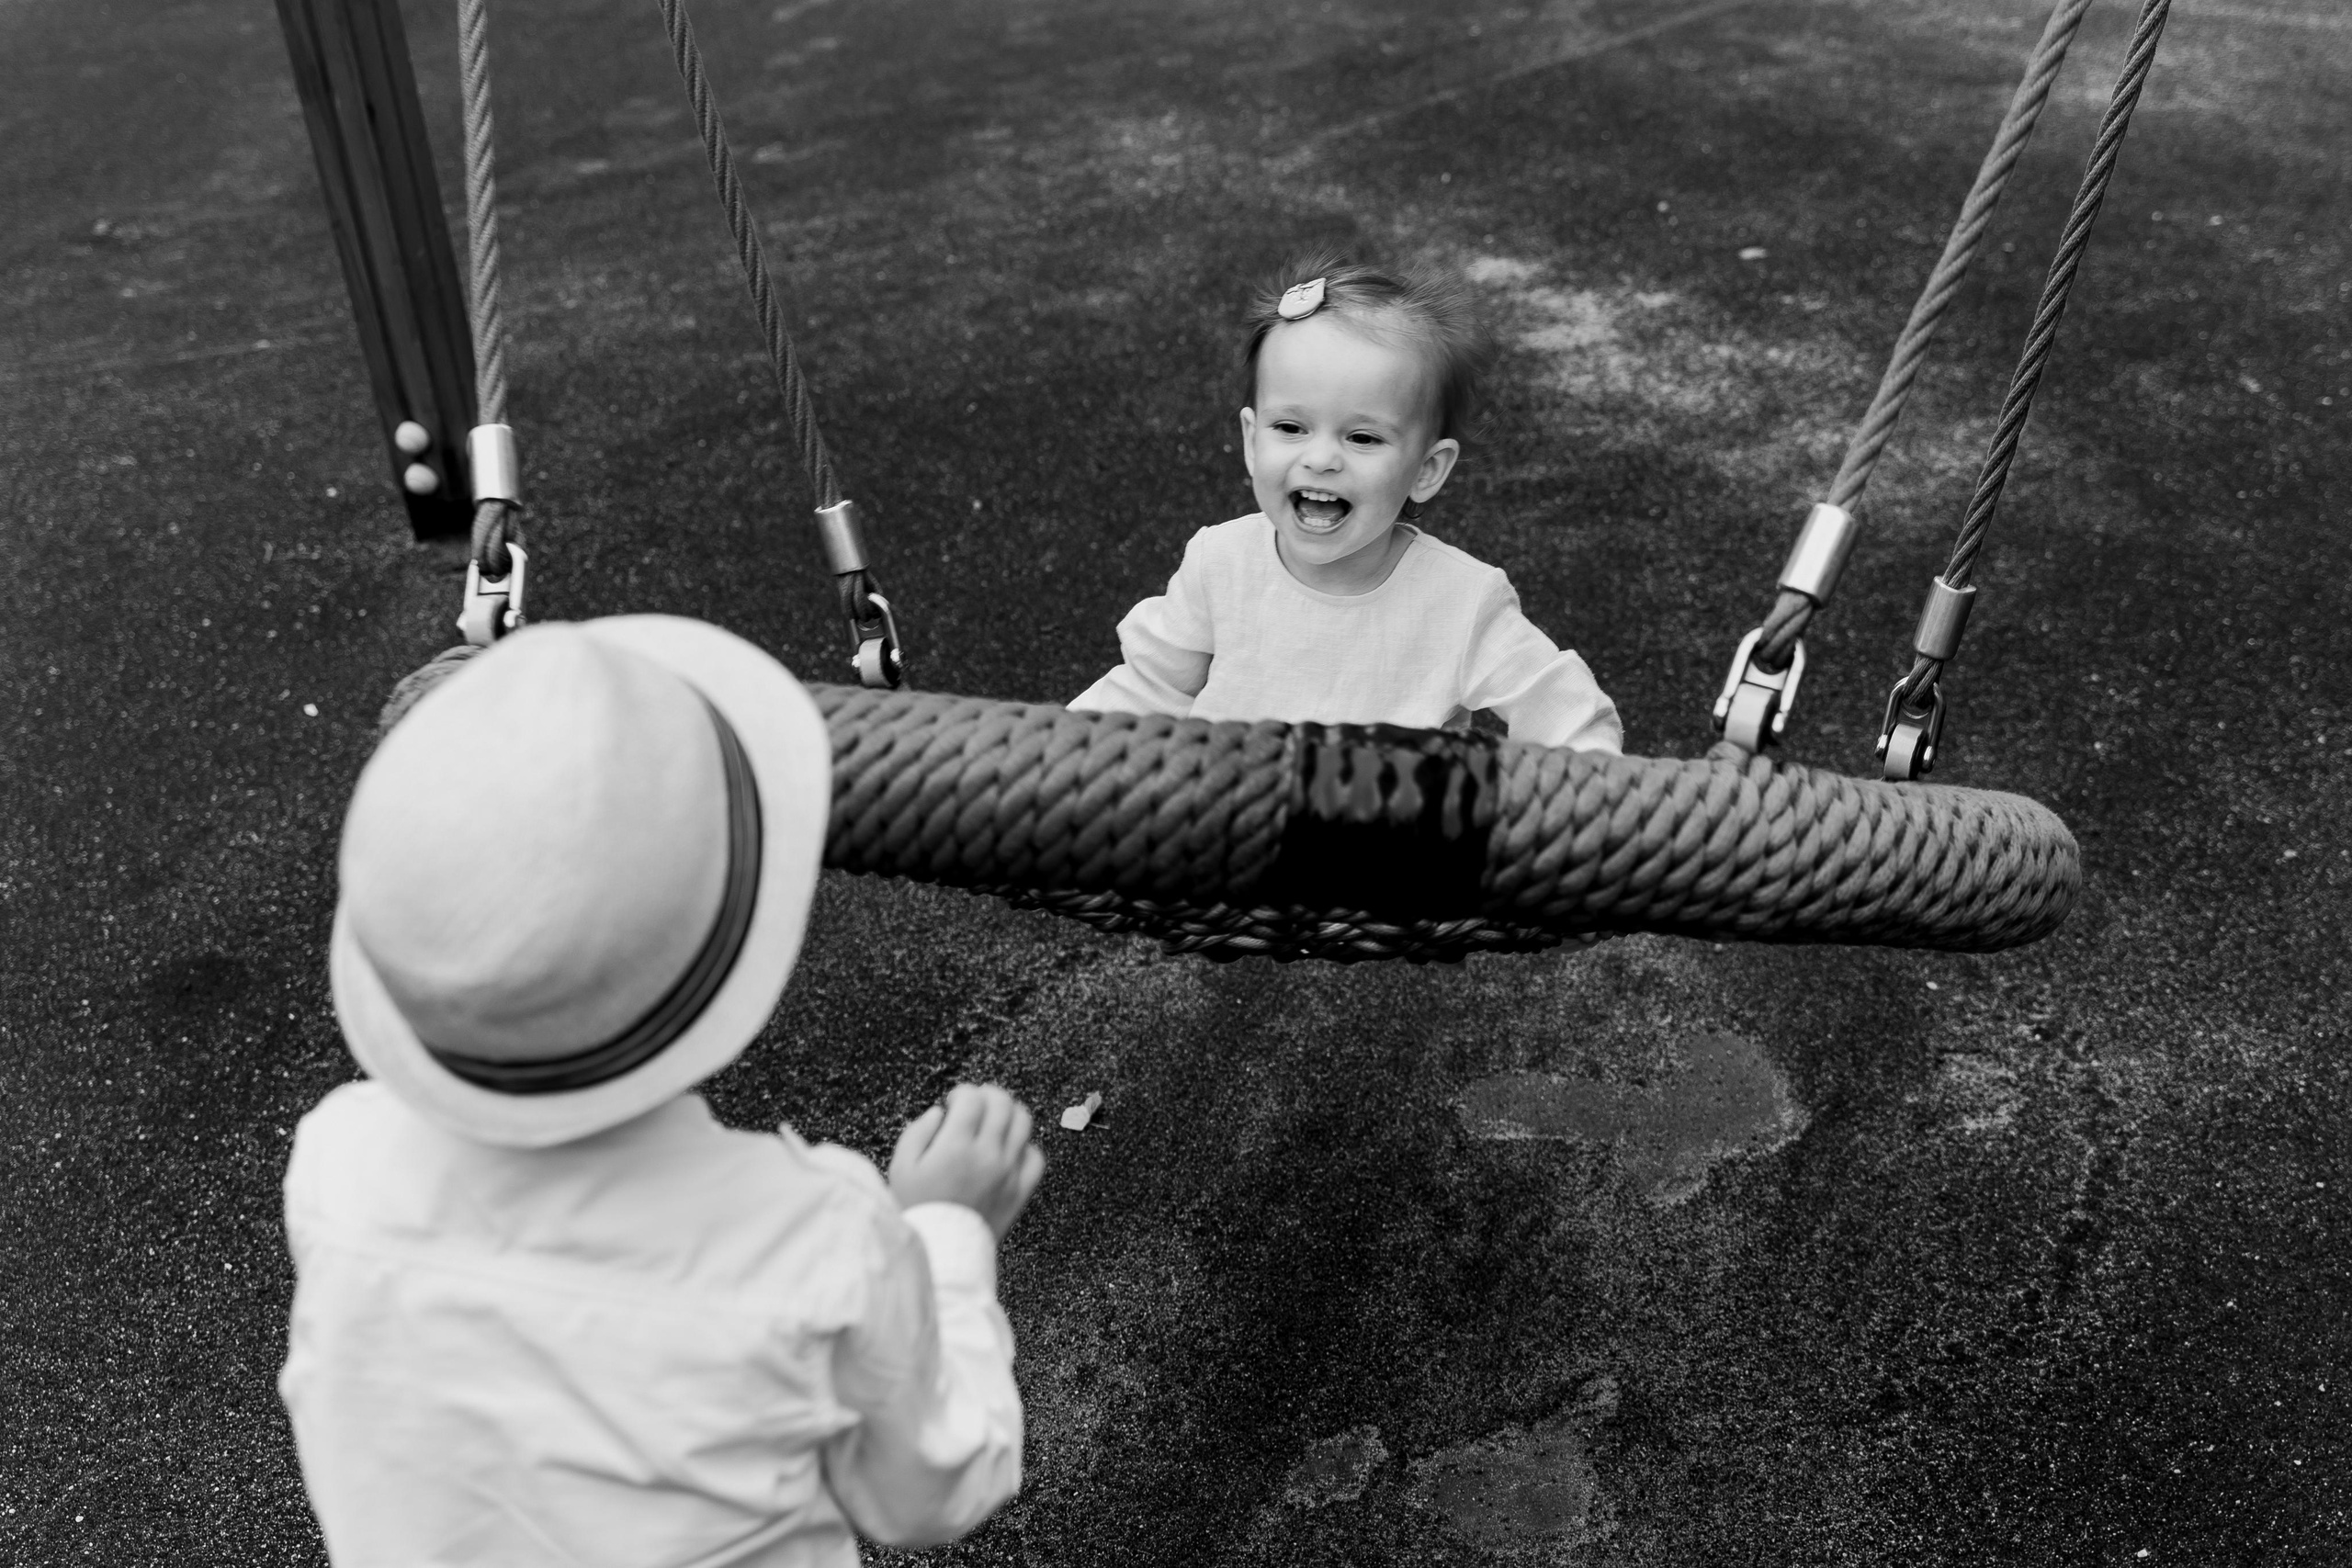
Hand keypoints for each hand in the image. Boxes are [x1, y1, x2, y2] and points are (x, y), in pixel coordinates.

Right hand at [888, 1083, 1045, 1239]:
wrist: (940, 1251)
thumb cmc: (917, 1209)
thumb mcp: (901, 1167)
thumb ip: (918, 1132)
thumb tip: (939, 1112)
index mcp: (956, 1147)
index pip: (973, 1099)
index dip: (963, 1092)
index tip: (954, 1101)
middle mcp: (987, 1155)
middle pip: (1002, 1103)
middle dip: (988, 1095)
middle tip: (976, 1102)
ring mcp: (1008, 1173)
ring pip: (1024, 1123)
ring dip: (1009, 1112)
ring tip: (994, 1118)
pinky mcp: (1020, 1191)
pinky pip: (1036, 1157)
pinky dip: (1026, 1145)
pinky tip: (1009, 1148)